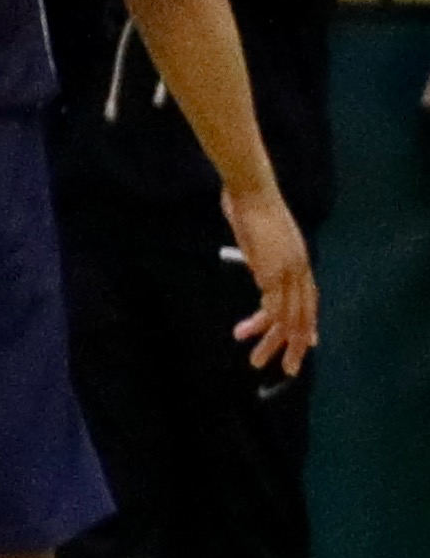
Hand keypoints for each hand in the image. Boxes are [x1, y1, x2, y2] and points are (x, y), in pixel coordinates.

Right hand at [228, 182, 318, 372]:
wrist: (251, 188)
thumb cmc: (249, 203)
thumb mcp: (258, 236)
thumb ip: (262, 257)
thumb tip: (259, 273)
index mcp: (299, 259)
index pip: (309, 300)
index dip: (308, 324)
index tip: (308, 344)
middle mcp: (299, 268)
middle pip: (303, 315)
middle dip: (295, 345)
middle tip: (288, 369)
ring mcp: (288, 270)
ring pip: (287, 317)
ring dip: (272, 341)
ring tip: (258, 361)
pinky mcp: (273, 270)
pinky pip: (271, 305)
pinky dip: (261, 321)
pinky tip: (248, 330)